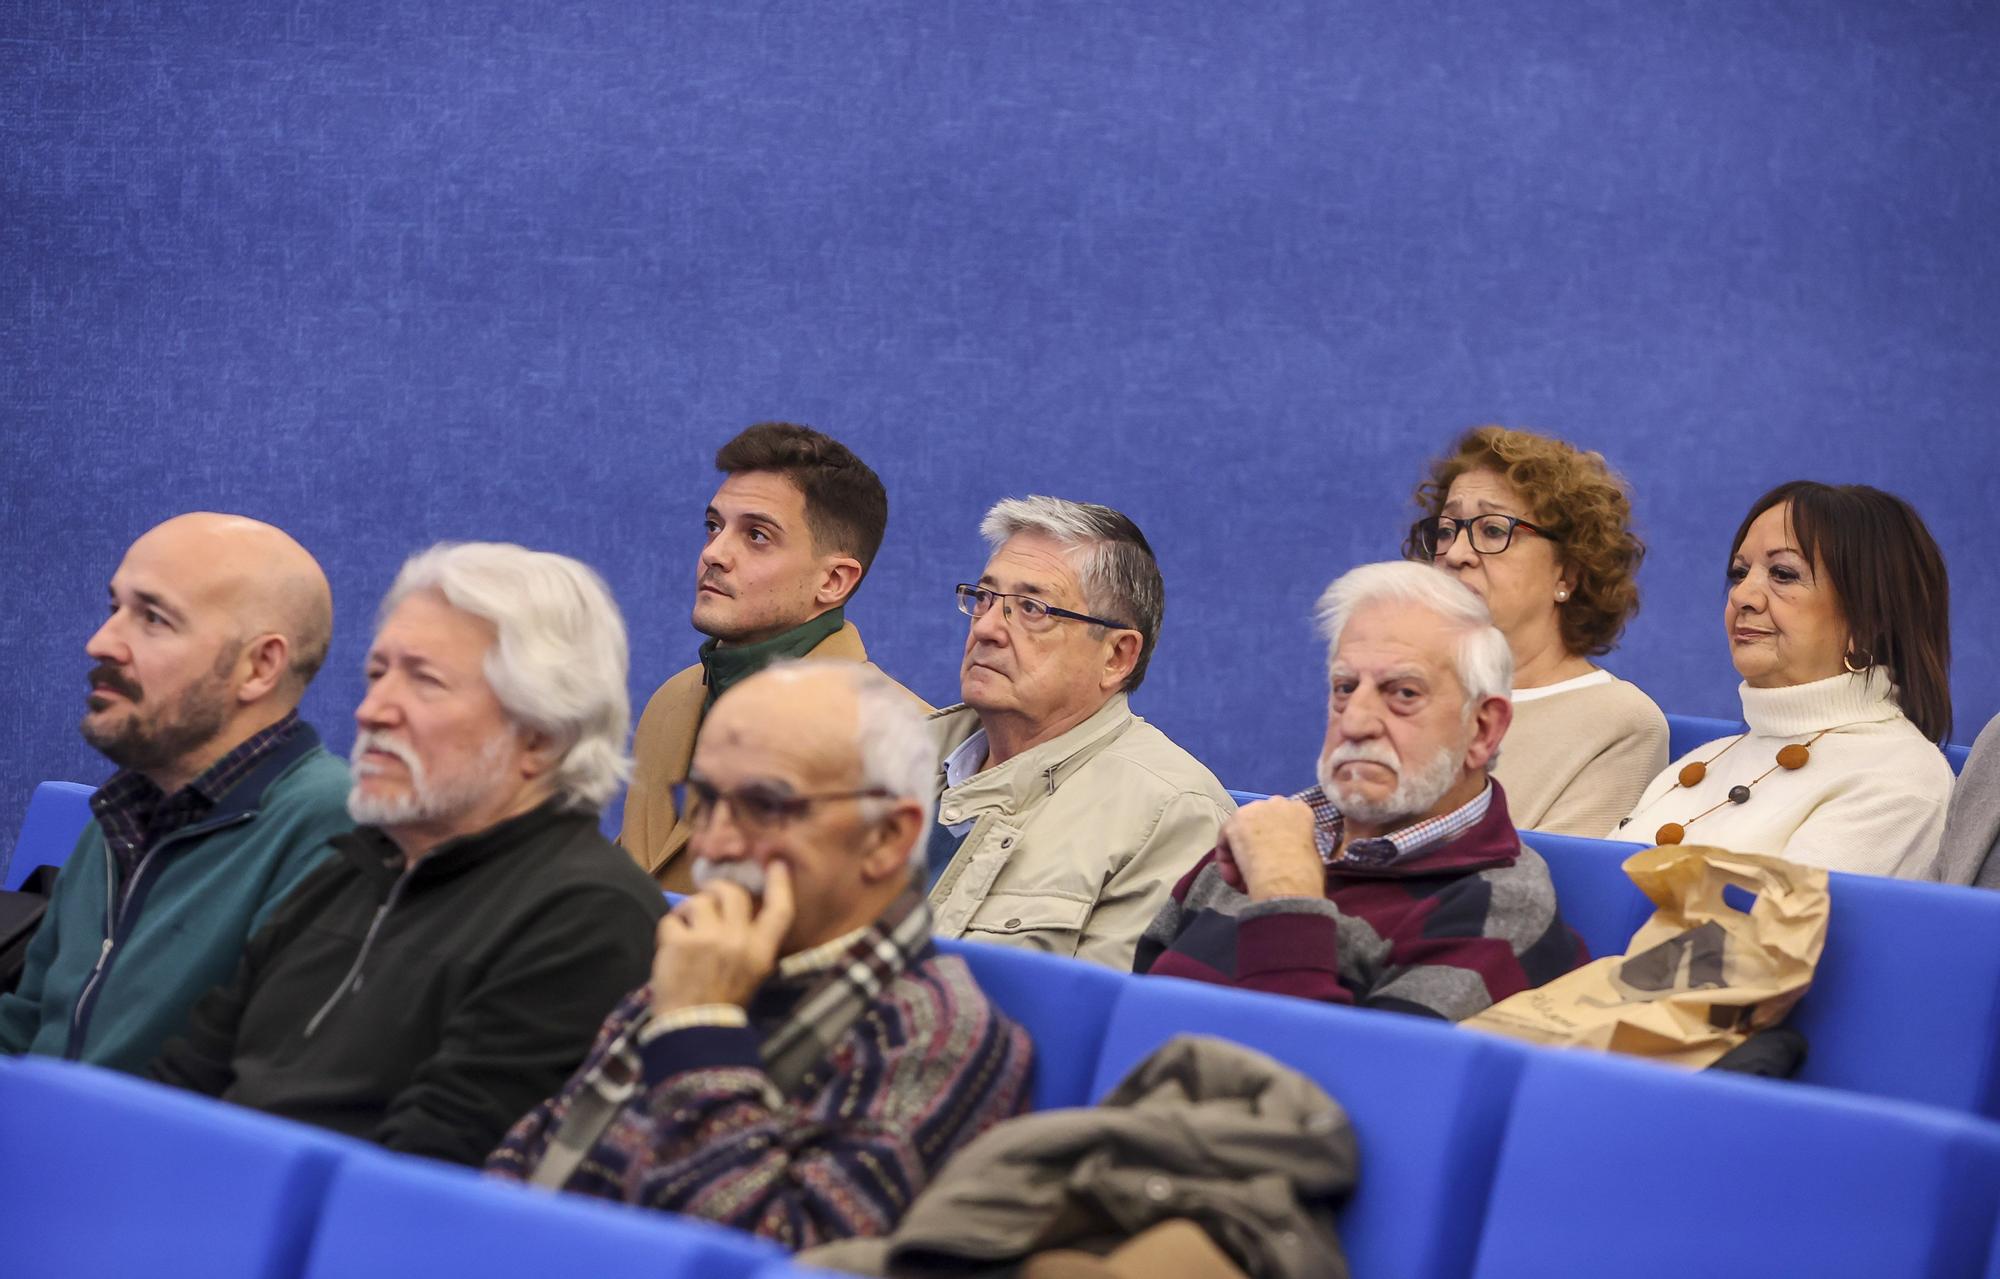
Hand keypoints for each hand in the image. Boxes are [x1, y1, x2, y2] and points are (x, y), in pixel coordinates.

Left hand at [649, 862, 794, 1015]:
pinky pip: (671, 919)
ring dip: (689, 911)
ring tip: (686, 929)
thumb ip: (750, 941)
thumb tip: (737, 910)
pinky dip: (668, 930)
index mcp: (761, 950)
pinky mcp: (679, 943)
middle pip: (732, 892)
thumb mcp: (752, 972)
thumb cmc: (724, 1002)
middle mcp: (739, 939)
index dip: (779, 883)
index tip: (775, 863)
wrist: (694, 1030)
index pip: (780, 909)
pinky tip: (670, 946)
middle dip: (717, 890)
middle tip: (708, 899)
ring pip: (698, 901)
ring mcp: (709, 939)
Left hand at [1216, 798, 1323, 902]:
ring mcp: (1253, 810)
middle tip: (1259, 869)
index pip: (1283, 821)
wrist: (1288, 880)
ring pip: (1241, 832)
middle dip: (1257, 844)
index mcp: (1300, 810)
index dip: (1277, 842)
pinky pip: (1225, 844)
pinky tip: (1237, 881)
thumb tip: (1289, 856)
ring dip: (1241, 855)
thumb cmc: (1306, 875)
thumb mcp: (1310, 856)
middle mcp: (1277, 803)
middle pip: (1259, 822)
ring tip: (1246, 880)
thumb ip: (1298, 847)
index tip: (1278, 862)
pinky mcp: (1234, 823)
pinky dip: (1228, 863)